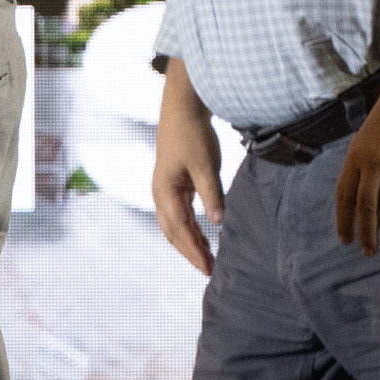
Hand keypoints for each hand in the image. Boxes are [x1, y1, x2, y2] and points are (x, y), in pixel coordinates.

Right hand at [151, 58, 225, 275]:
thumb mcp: (205, 166)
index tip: (208, 269)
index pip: (180, 230)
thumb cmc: (193, 135)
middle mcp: (160, 194)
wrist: (182, 108)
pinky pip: (178, 214)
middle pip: (173, 232)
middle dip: (190, 252)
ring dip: (189, 242)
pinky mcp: (173, 184)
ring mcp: (164, 189)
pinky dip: (189, 228)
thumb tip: (218, 223)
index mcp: (165, 192)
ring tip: (207, 258)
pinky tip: (203, 235)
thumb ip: (212, 195)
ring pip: (174, 225)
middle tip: (209, 270)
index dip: (194, 252)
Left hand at [335, 87, 379, 255]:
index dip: (345, 220)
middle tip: (369, 252)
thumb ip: (366, 164)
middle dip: (367, 233)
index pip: (344, 196)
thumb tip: (367, 191)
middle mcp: (373, 163)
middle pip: (366, 206)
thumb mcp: (368, 137)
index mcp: (355, 156)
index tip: (346, 239)